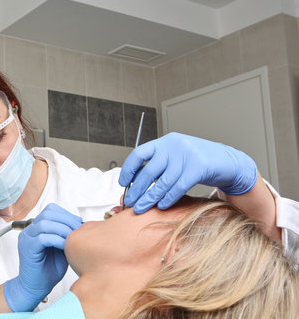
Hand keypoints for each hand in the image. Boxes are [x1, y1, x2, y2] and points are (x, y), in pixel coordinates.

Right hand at [4, 203, 81, 311]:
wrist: (36, 287)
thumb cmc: (48, 270)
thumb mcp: (61, 248)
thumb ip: (65, 235)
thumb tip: (80, 225)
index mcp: (36, 228)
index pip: (50, 210)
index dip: (66, 214)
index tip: (78, 223)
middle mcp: (30, 231)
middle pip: (48, 213)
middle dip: (66, 219)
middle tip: (77, 230)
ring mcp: (27, 238)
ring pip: (45, 223)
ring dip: (62, 229)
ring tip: (71, 238)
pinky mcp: (27, 248)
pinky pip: (42, 238)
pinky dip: (56, 240)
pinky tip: (64, 246)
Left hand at [119, 132, 257, 213]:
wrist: (226, 160)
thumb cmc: (196, 161)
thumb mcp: (175, 157)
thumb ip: (157, 165)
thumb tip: (134, 181)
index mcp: (165, 142)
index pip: (139, 153)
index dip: (128, 169)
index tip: (123, 183)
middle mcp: (174, 146)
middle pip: (149, 171)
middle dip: (137, 189)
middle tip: (129, 202)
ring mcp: (187, 156)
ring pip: (163, 182)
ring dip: (149, 198)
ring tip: (141, 208)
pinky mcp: (199, 168)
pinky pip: (178, 187)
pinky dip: (168, 198)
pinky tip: (161, 206)